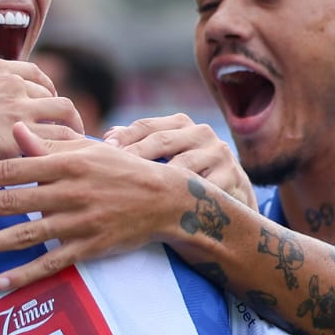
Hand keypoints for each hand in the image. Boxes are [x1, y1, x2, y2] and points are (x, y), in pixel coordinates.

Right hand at [0, 61, 85, 177]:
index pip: (36, 74)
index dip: (48, 89)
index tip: (51, 103)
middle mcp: (13, 85)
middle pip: (55, 96)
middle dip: (66, 114)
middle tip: (70, 129)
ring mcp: (18, 111)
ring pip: (65, 116)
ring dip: (75, 130)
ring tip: (77, 146)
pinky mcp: (20, 139)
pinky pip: (57, 142)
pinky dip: (68, 150)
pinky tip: (69, 160)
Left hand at [0, 124, 187, 290]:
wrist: (166, 200)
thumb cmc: (122, 170)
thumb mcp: (88, 150)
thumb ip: (48, 144)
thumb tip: (14, 130)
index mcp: (65, 163)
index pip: (10, 168)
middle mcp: (68, 192)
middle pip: (10, 201)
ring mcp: (78, 222)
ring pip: (25, 235)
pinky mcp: (89, 249)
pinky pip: (51, 264)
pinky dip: (24, 274)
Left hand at [106, 114, 255, 206]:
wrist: (231, 208)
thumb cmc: (189, 181)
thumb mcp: (166, 159)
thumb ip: (140, 147)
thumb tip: (107, 137)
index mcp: (181, 124)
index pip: (146, 126)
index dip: (123, 138)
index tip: (102, 152)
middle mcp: (201, 133)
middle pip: (161, 141)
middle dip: (134, 157)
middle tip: (112, 173)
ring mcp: (218, 154)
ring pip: (181, 165)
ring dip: (157, 181)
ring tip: (132, 194)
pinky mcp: (232, 177)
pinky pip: (203, 189)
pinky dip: (183, 199)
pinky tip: (164, 210)